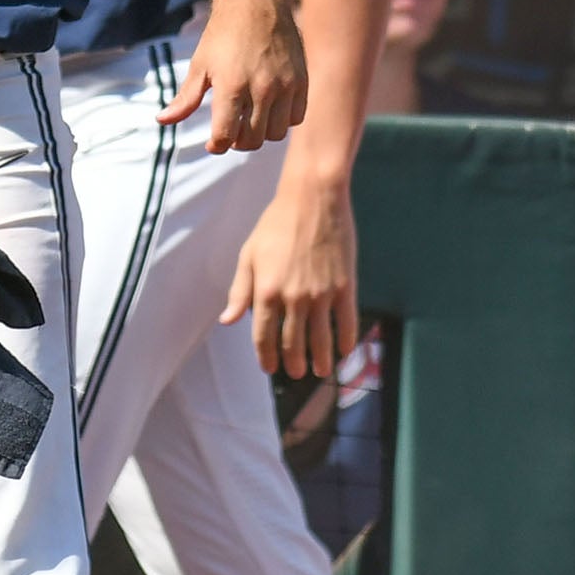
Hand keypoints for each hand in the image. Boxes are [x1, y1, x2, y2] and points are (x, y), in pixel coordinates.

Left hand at [161, 0, 306, 152]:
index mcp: (231, 86)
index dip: (216, 146)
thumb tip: (161, 121)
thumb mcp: (200, 65)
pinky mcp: (301, 80)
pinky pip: (295, 117)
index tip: (213, 144)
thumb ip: (185, 98)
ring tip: (249, 121)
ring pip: (276, 133)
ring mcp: (285, 86)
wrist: (255, 3)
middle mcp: (261, 89)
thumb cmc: (222, 35)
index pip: (225, 135)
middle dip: (237, 142)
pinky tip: (269, 110)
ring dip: (261, 133)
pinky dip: (282, 120)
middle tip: (230, 132)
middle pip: (252, 140)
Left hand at [222, 163, 356, 377]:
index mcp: (266, 291)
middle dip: (293, 362)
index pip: (263, 335)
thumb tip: (228, 321)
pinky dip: (346, 339)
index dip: (266, 356)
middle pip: (293, 342)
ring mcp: (322, 294)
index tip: (270, 368)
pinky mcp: (345, 286)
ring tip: (321, 371)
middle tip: (295, 373)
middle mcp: (293, 298)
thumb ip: (240, 291)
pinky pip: (346, 321)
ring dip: (320, 359)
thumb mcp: (248, 255)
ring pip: (321, 338)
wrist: (313, 200)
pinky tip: (345, 350)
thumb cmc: (275, 225)